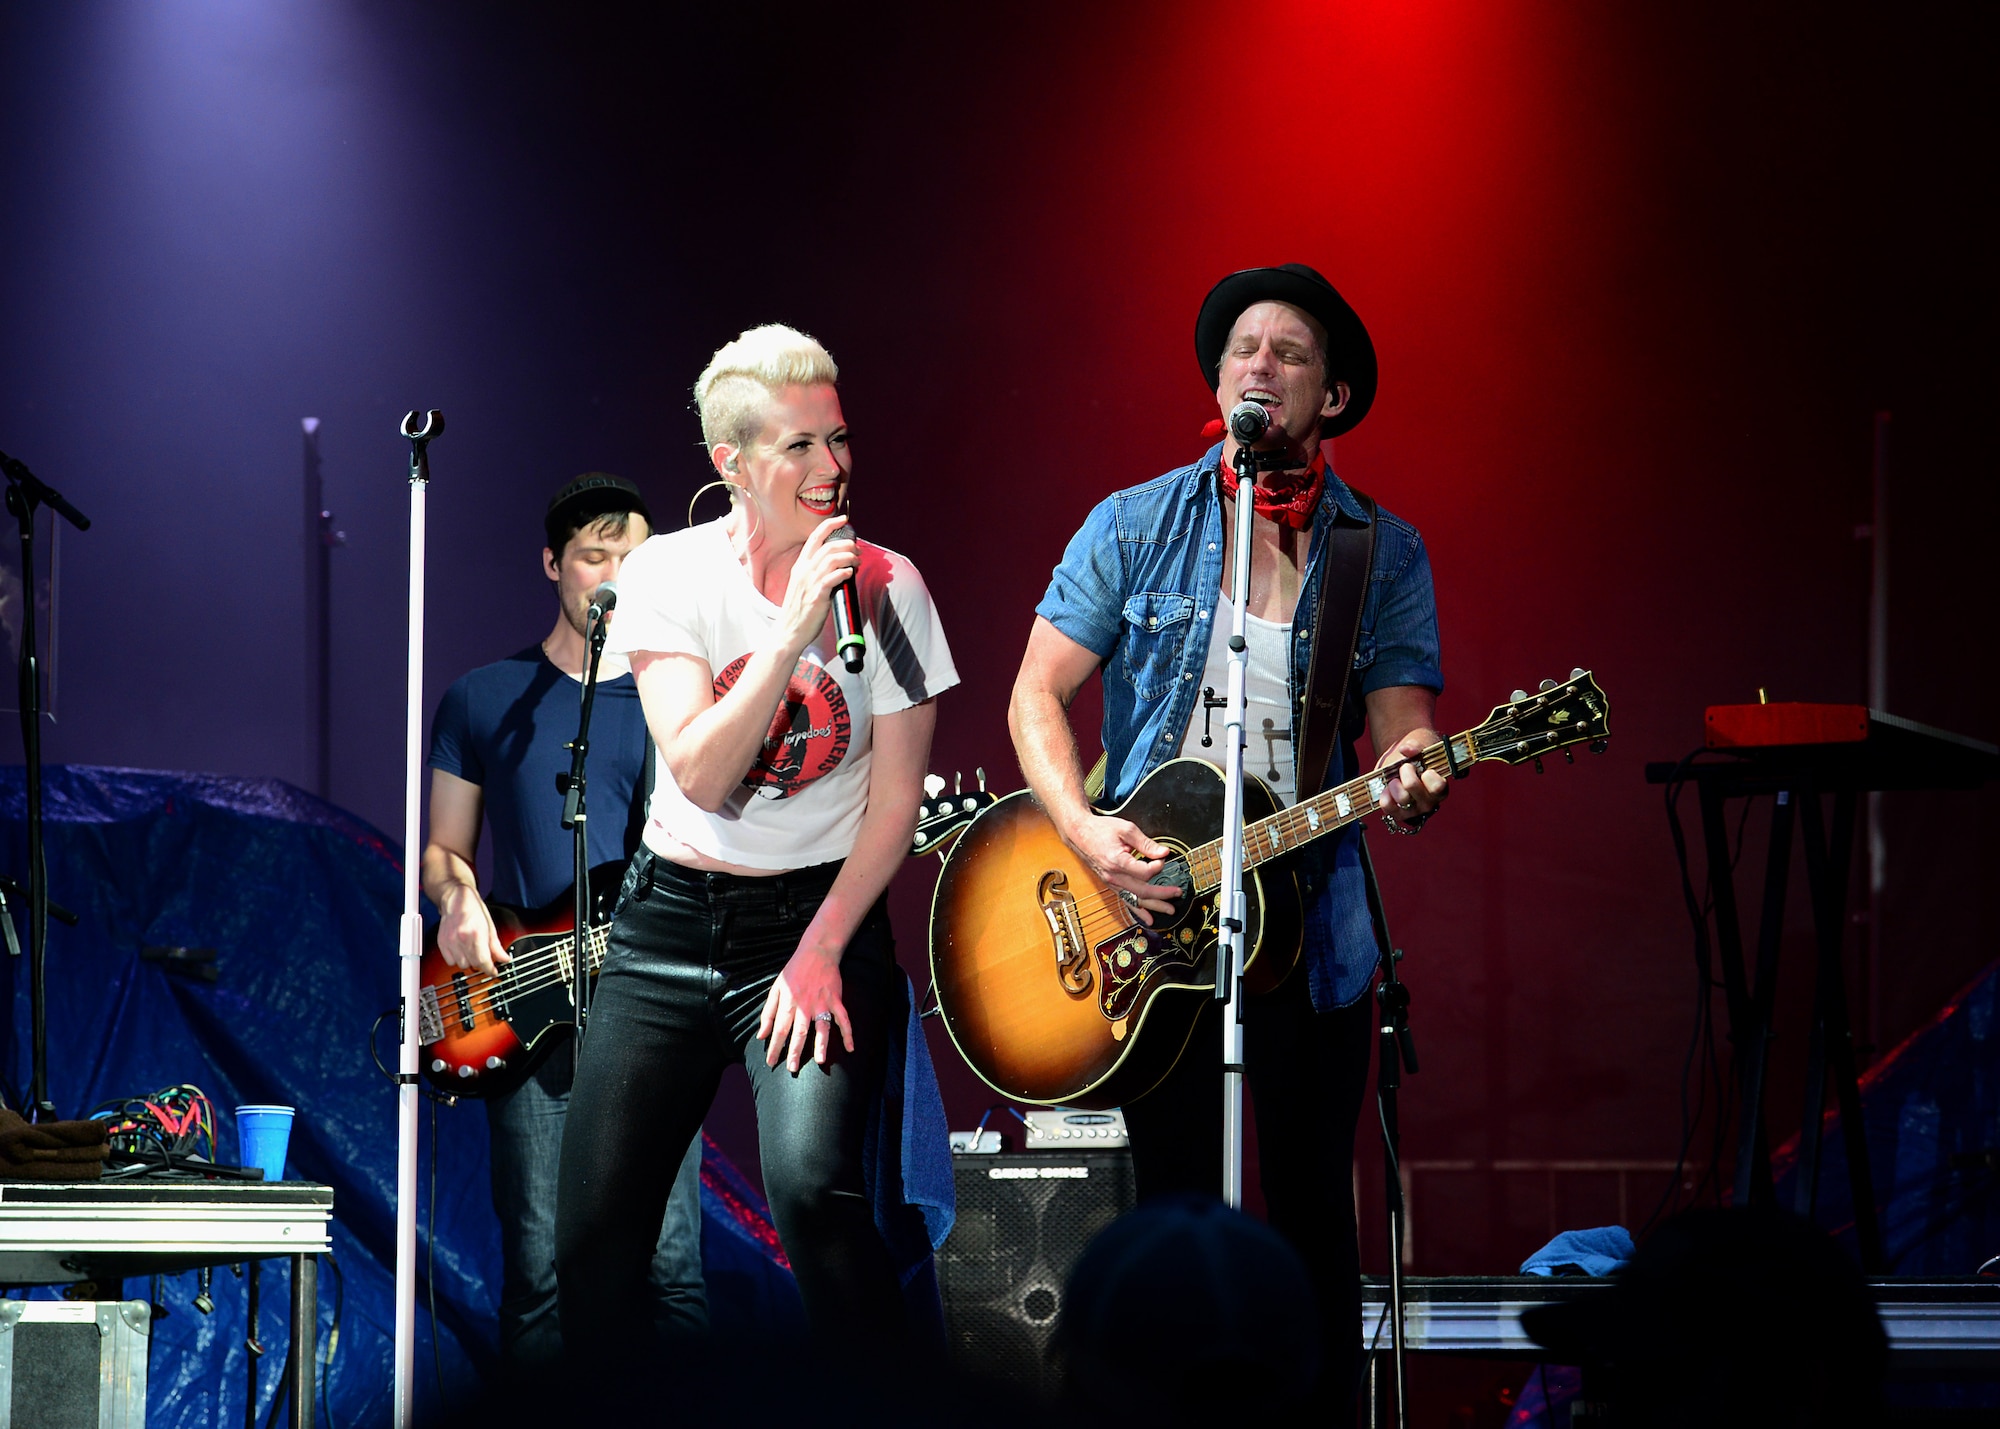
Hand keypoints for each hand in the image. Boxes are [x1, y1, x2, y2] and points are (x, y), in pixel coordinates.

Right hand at [437, 884, 507, 974]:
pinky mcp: (441, 943)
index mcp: (476, 934)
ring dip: (468, 961)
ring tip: (472, 951)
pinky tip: (461, 950)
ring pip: (461, 964)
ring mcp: (450, 941)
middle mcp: (461, 939)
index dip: (490, 970)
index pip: (483, 961)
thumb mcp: (490, 926)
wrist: (456, 899)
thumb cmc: (474, 909)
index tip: (493, 972)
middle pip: (473, 964)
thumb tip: (504, 959)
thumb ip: (496, 946)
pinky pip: (450, 961)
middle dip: (481, 963)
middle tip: (484, 958)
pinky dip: (456, 959)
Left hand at [758, 940, 853, 1072]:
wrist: (817, 952)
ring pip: (822, 1026)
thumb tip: (761, 1036)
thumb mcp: (776, 988)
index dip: (774, 1047)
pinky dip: (848, 1033)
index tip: (771, 1062)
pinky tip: (850, 1048)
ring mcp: (822, 1002)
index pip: (779, 1029)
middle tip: (792, 1068)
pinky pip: (843, 1019)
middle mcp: (804, 1004)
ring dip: (821, 1044)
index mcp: (788, 1002)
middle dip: (795, 1051)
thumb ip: (768, 1013)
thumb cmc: (794, 971)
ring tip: (820, 1061)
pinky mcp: (836, 1000)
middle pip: (799, 1031)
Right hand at [775, 517, 859, 657]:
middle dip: (847, 544)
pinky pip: (832, 578)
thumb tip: (838, 565)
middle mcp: (803, 571)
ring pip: (832, 559)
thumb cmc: (799, 610)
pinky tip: (851, 573)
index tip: (843, 520)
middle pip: (828, 546)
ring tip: (858, 561)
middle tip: (858, 549)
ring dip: (849, 557)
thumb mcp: (803, 585)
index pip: (814, 538)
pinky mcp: (817, 596)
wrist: (789, 631)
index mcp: (800, 566)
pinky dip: (844, 572)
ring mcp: (809, 583)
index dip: (830, 525)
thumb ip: (817, 573)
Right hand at [1062, 812, 1183, 925]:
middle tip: (1177, 893)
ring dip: (1154, 905)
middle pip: (1142, 890)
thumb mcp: (1126, 829)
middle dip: (1162, 894)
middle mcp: (1113, 876)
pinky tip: (1148, 918)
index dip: (1157, 866)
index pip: (1144, 872)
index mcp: (1117, 861)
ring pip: (1135, 899)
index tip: (1162, 858)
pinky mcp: (1111, 884)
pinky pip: (1126, 900)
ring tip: (1169, 910)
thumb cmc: (1100, 830)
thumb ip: (1146, 843)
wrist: (1079, 834)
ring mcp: (1111, 882)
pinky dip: (1138, 910)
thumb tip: (1163, 853)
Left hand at [1373, 728, 1448, 827]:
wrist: (1401, 764)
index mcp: (1440, 787)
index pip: (1438, 787)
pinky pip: (1389, 807)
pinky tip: (1387, 788)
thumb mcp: (1419, 747)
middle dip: (1406, 772)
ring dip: (1394, 784)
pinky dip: (1385, 796)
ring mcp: (1414, 809)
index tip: (1425, 769)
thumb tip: (1406, 749)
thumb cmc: (1416, 757)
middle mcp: (1429, 802)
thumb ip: (1416, 746)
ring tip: (1395, 779)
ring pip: (1402, 798)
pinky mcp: (1398, 813)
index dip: (1429, 777)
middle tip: (1406, 767)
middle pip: (1413, 787)